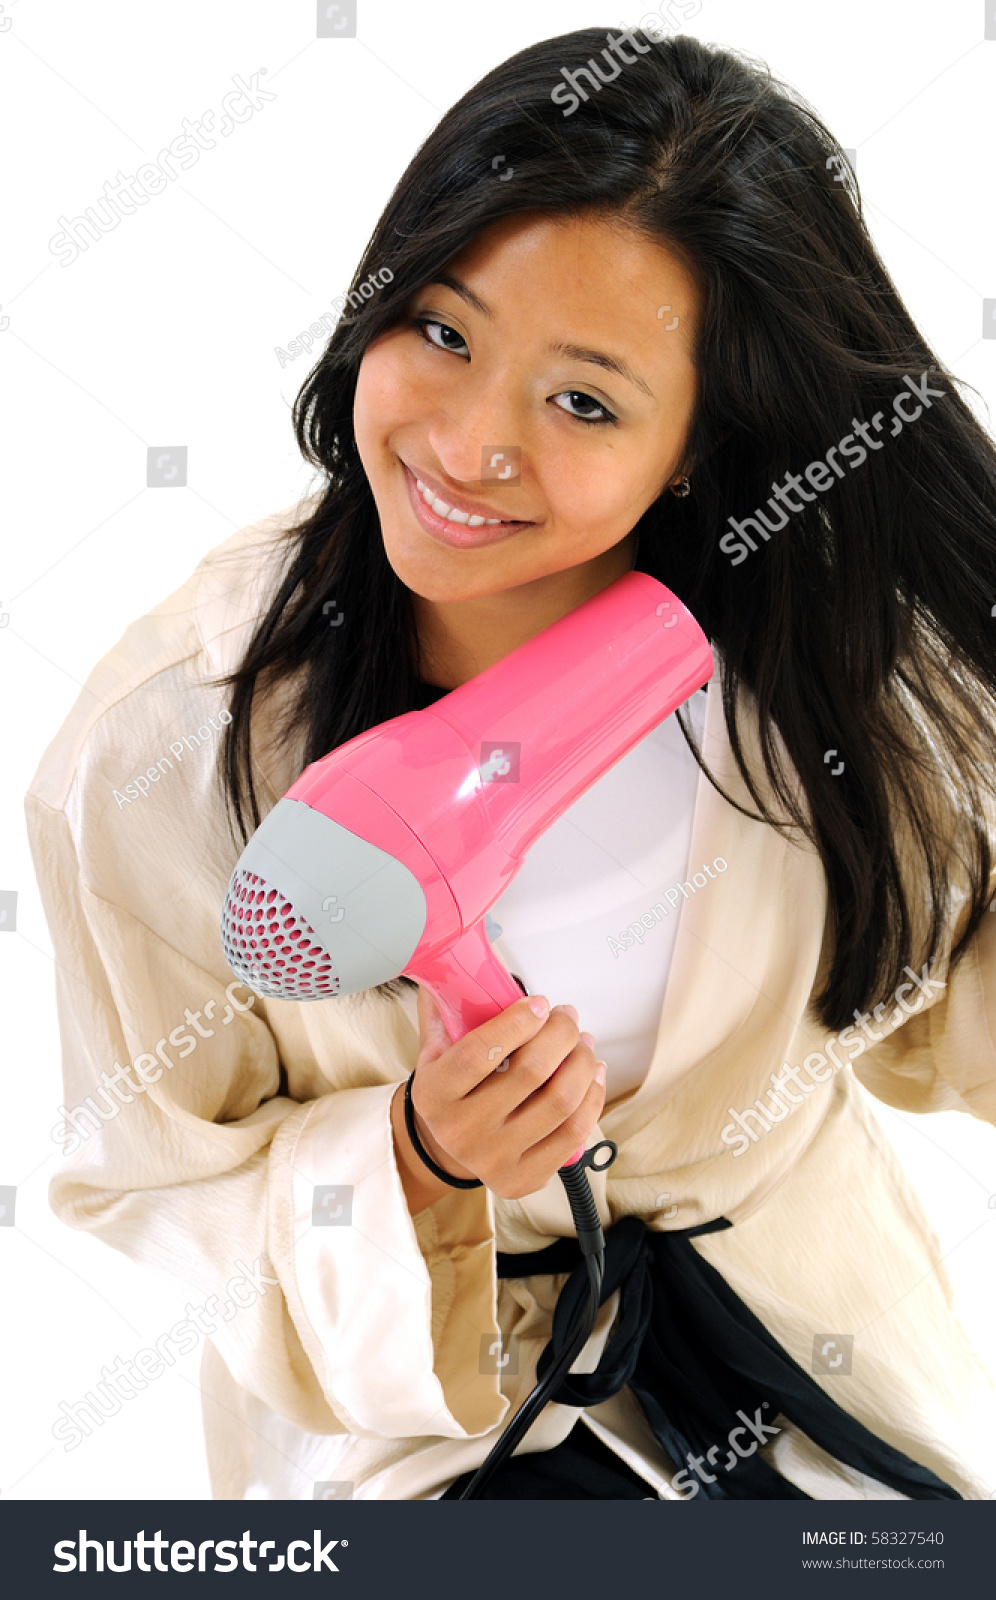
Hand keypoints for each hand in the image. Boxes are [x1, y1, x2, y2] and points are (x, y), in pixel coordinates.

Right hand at [399, 986, 606, 1201]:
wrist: (447, 1148)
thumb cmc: (451, 1091)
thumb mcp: (435, 1052)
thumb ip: (444, 1012)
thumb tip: (453, 969)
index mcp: (434, 1096)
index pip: (480, 1053)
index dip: (518, 1022)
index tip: (540, 1003)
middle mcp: (461, 1132)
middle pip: (531, 1073)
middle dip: (561, 1034)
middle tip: (567, 1016)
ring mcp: (495, 1159)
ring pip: (560, 1101)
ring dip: (582, 1062)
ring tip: (583, 1041)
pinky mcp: (525, 1178)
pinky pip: (574, 1132)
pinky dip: (592, 1096)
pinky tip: (592, 1073)